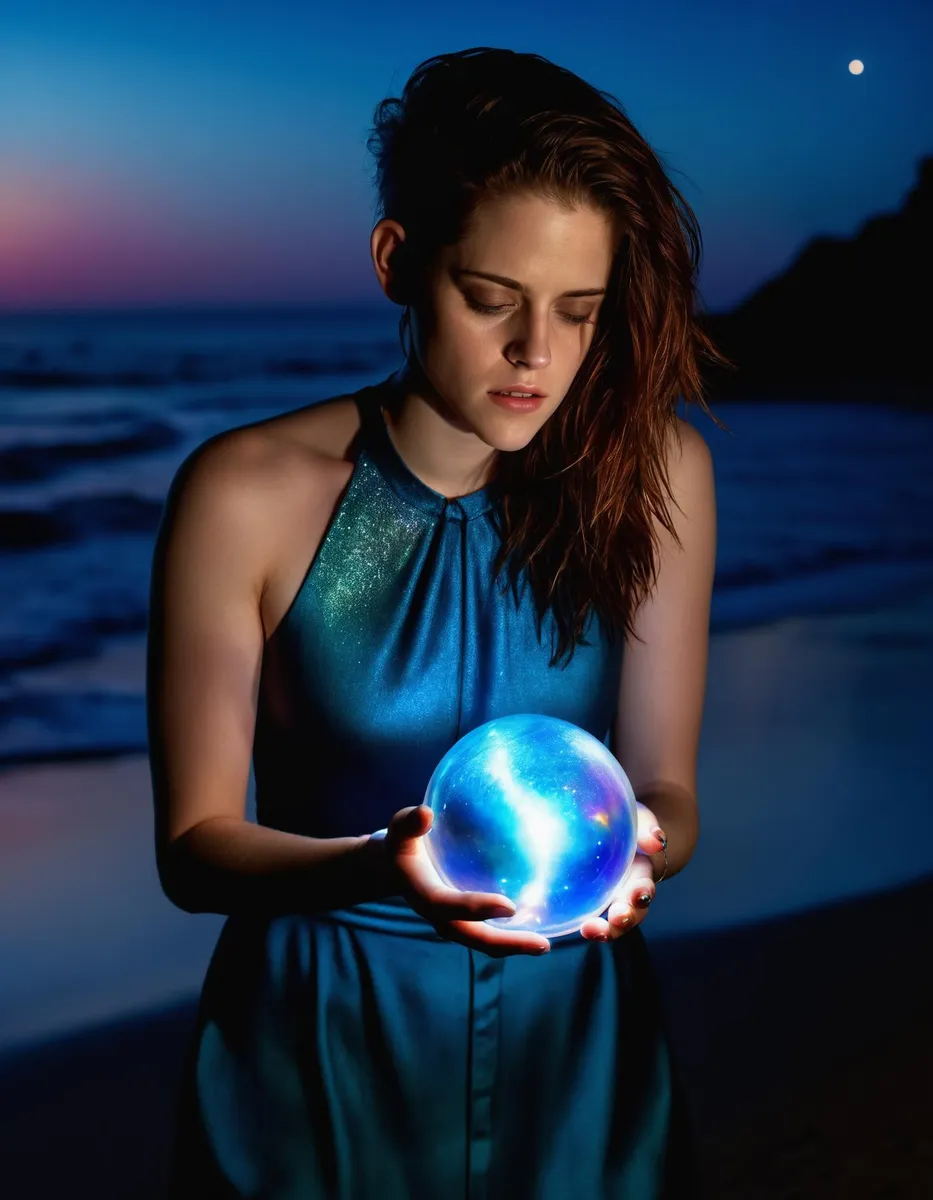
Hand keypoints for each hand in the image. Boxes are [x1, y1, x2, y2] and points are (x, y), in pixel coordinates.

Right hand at [378, 805, 551, 957]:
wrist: (395, 866)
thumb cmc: (403, 841)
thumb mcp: (400, 828)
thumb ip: (410, 823)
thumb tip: (425, 814)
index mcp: (423, 894)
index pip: (448, 906)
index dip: (476, 908)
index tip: (509, 906)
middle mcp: (439, 915)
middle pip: (472, 935)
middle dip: (505, 943)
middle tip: (542, 945)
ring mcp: (452, 921)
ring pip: (482, 940)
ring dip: (512, 945)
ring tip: (544, 945)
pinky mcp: (464, 919)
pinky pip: (487, 932)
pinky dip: (510, 935)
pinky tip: (538, 928)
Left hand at [578, 802, 665, 942]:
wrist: (617, 836)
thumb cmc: (630, 829)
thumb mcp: (639, 825)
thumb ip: (647, 832)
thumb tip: (657, 841)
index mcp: (640, 875)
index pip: (643, 890)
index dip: (641, 895)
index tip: (637, 896)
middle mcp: (626, 895)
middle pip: (630, 915)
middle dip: (624, 919)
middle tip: (616, 919)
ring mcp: (609, 901)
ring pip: (610, 923)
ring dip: (605, 928)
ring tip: (590, 930)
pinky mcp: (588, 901)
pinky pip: (582, 915)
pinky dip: (574, 919)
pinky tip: (550, 914)